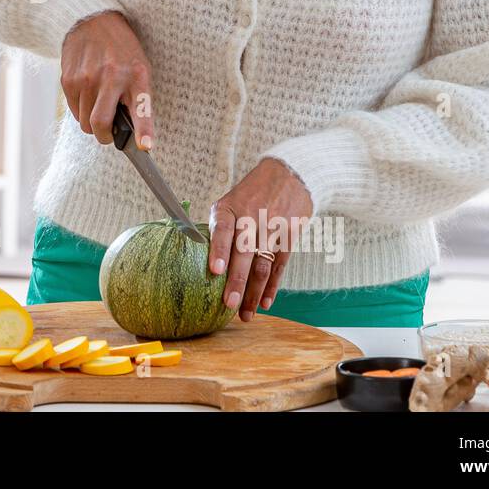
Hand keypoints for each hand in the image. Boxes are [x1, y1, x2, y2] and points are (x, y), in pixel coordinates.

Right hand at [60, 11, 154, 148]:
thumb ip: (136, 100)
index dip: (144, 131)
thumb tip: (129, 134)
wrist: (95, 21)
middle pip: (100, 124)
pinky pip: (73, 111)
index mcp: (136, 76)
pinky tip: (87, 93)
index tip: (145, 147)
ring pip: (84, 123)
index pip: (141, 108)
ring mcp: (87, 78)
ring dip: (92, 121)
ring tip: (98, 103)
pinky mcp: (69, 79)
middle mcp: (111, 77)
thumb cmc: (123, 52)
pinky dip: (80, 110)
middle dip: (105, 136)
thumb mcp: (140, 70)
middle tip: (109, 133)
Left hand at [209, 158, 313, 320]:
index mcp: (231, 207)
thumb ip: (218, 227)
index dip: (219, 250)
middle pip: (244, 253)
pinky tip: (265, 302)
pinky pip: (280, 265)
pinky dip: (272, 286)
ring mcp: (272, 228)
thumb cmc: (250, 193)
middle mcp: (252, 217)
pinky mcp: (288, 236)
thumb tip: (198, 257)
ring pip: (263, 264)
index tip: (215, 271)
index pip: (224, 229)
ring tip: (245, 314)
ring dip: (254, 292)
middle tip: (228, 306)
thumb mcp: (229, 201)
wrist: (290, 175)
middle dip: (237, 281)